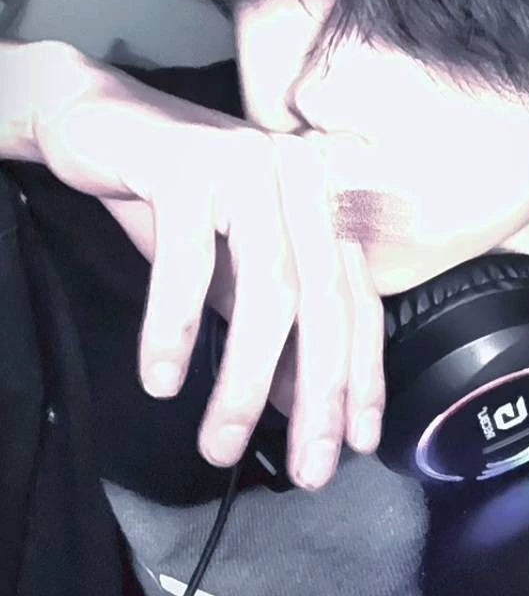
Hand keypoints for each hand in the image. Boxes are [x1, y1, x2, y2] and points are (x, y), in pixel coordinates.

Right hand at [31, 43, 385, 488]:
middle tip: (308, 471)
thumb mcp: (234, 274)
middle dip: (320, 395)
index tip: (353, 445)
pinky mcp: (192, 162)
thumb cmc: (176, 205)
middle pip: (324, 302)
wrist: (100, 124)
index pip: (357, 301)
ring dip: (246, 380)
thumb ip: (275, 330)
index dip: (362, 377)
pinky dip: (174, 328)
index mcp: (323, 202)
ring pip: (267, 289)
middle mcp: (303, 178)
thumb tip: (304, 409)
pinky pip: (188, 261)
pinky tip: (160, 380)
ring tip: (219, 444)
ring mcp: (252, 164)